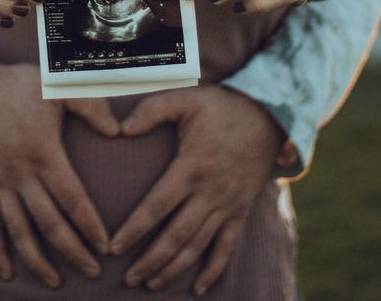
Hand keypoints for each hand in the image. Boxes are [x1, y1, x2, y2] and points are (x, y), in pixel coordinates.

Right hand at [0, 56, 118, 287]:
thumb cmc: (17, 85)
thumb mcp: (55, 85)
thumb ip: (90, 105)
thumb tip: (117, 131)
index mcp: (43, 152)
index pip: (72, 199)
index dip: (90, 225)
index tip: (107, 246)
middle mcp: (20, 175)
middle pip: (50, 223)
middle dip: (73, 251)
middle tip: (94, 273)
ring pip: (20, 232)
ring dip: (38, 261)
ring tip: (56, 283)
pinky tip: (8, 273)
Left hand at [111, 85, 284, 294]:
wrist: (267, 116)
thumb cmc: (220, 107)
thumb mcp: (185, 99)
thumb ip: (151, 110)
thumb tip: (122, 129)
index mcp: (191, 167)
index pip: (157, 206)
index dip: (134, 229)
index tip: (113, 247)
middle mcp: (210, 193)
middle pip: (176, 236)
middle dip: (150, 260)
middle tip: (127, 279)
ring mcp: (227, 205)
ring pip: (198, 246)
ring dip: (174, 269)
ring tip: (151, 284)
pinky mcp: (241, 211)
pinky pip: (227, 247)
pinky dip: (213, 270)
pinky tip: (197, 288)